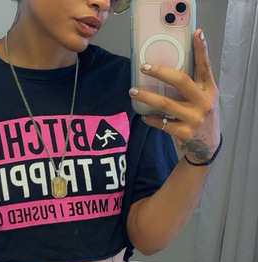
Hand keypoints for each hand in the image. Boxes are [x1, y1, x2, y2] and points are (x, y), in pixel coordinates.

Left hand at [129, 29, 220, 163]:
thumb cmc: (201, 118)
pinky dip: (150, 119)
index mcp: (209, 90)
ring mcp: (195, 118)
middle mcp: (204, 102)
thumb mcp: (204, 100)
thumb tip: (166, 72)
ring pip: (166, 104)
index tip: (197, 34)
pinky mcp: (185, 132)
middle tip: (144, 67)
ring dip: (146, 97)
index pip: (205, 67)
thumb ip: (192, 87)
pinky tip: (144, 116)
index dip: (201, 50)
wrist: (207, 147)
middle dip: (160, 72)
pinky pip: (162, 123)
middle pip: (181, 81)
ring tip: (132, 91)